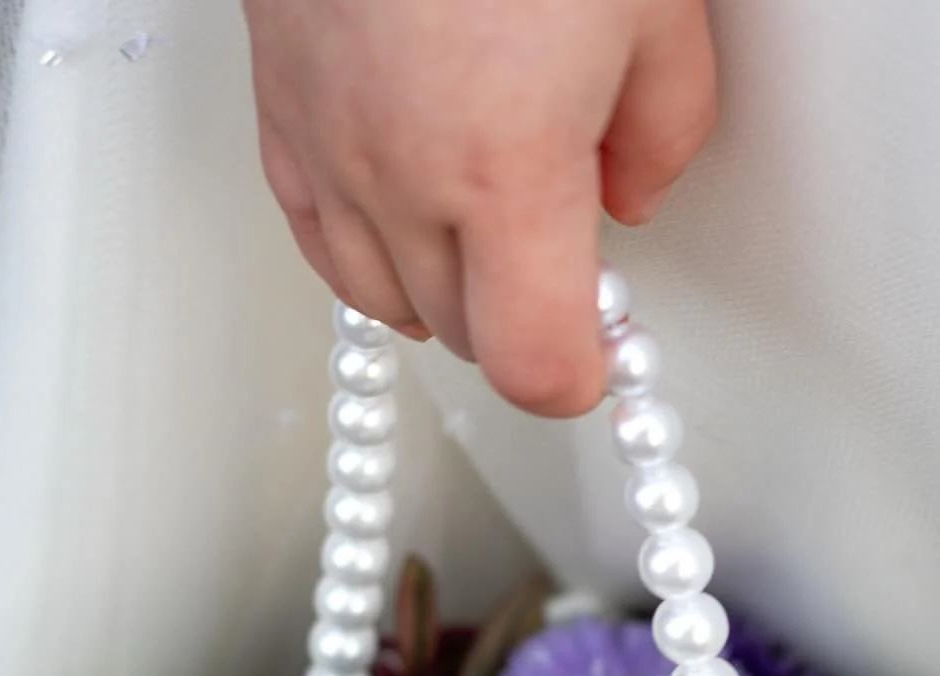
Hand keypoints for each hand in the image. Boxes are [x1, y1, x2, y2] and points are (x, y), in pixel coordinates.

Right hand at [242, 0, 716, 416]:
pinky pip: (322, 240)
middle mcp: (399, 178)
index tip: (603, 350)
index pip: (536, 365)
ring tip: (492, 224)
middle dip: (524, 318)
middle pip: (467, 338)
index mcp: (503, 169)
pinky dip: (374, 250)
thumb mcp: (655, 4)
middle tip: (565, 254)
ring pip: (390, 300)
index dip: (581, 376)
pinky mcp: (277, 109)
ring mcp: (326, 148)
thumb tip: (631, 197)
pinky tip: (412, 213)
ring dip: (450, 288)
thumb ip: (662, 131)